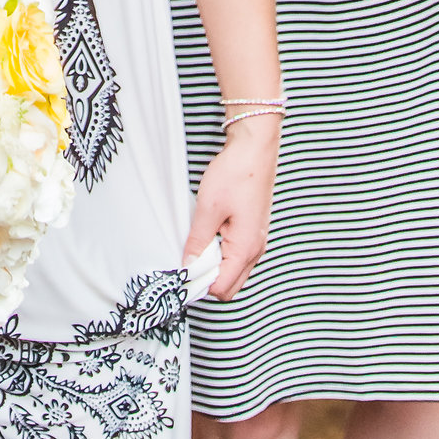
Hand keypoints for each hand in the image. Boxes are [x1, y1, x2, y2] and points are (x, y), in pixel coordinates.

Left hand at [186, 121, 277, 301]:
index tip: (181, 273)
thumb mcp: (208, 208)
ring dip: (214, 265)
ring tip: (197, 244)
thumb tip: (187, 266)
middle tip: (187, 261)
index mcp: (246, 248)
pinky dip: (221, 253)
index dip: (199, 285)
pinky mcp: (254, 231)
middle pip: (230, 286)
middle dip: (207, 280)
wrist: (255, 149)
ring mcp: (257, 241)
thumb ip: (197, 241)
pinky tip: (208, 235)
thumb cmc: (236, 174)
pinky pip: (237, 256)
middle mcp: (256, 250)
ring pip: (234, 271)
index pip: (222, 289)